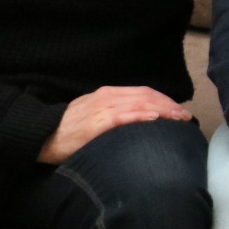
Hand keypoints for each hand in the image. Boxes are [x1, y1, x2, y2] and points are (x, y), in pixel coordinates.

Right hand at [40, 86, 188, 163]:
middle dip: (169, 105)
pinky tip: (155, 119)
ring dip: (163, 111)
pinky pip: (123, 117)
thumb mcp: (94, 114)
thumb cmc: (69, 129)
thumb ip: (115, 113)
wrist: (42, 136)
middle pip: (147, 96)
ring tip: (179, 119)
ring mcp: (102, 109)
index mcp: (108, 94)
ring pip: (140, 104)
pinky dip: (141, 116)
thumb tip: (140, 121)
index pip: (144, 92)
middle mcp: (107, 97)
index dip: (165, 100)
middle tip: (186, 116)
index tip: (180, 110)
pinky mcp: (96, 123)